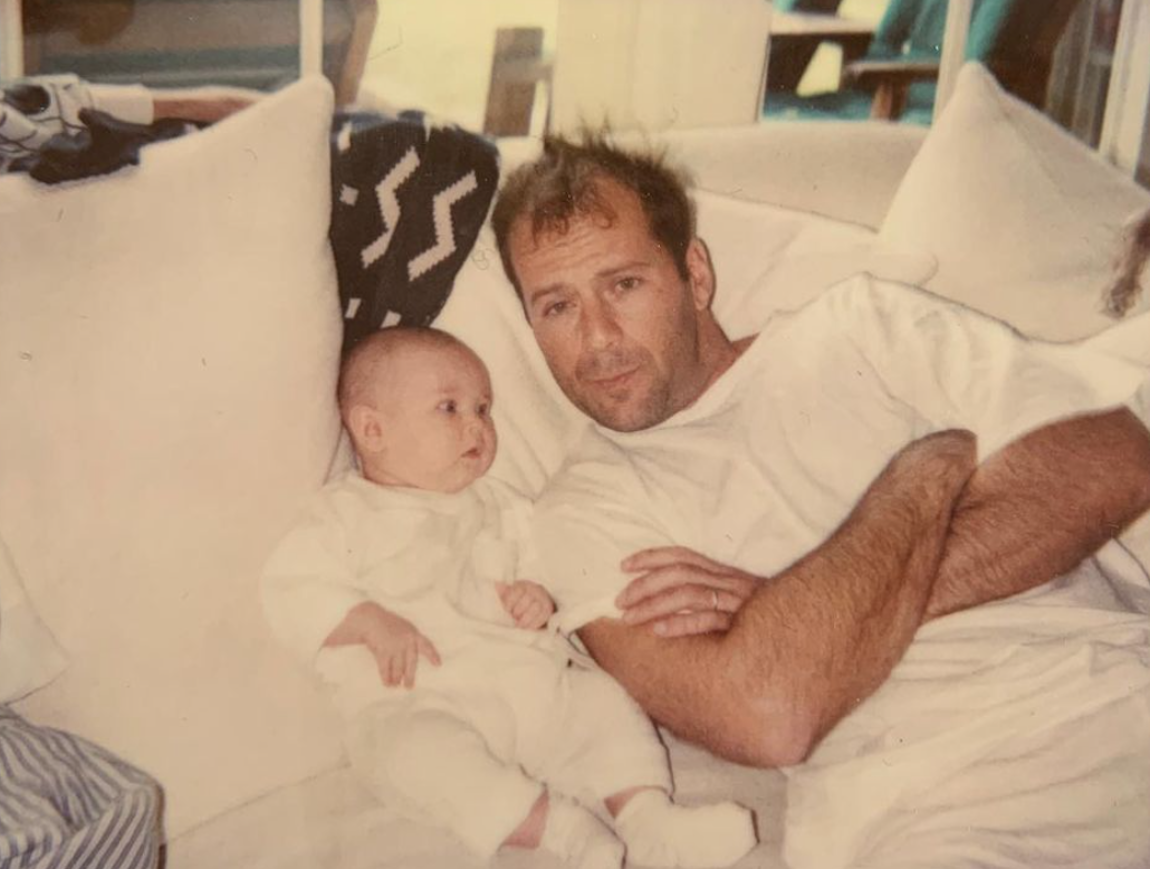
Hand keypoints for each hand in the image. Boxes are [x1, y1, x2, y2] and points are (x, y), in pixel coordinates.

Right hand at [323, 601, 440, 687]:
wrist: (370, 618)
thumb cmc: (387, 624)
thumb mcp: (403, 627)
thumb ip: (409, 640)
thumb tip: (410, 661)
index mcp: (413, 633)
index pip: (426, 645)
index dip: (433, 655)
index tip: (438, 664)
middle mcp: (407, 640)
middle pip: (411, 663)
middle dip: (410, 676)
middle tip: (409, 687)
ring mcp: (396, 646)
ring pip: (398, 668)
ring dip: (396, 678)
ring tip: (395, 685)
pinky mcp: (384, 651)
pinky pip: (386, 668)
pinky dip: (386, 677)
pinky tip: (387, 683)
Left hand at [496, 580, 555, 629]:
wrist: (537, 603)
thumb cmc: (519, 601)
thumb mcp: (510, 595)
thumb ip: (504, 592)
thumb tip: (497, 584)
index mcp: (524, 585)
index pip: (517, 591)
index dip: (510, 602)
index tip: (507, 609)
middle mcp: (535, 590)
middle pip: (527, 599)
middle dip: (518, 612)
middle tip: (514, 617)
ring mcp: (543, 599)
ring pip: (536, 608)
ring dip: (526, 619)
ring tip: (520, 624)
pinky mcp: (548, 609)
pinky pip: (543, 617)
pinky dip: (534, 624)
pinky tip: (528, 627)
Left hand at [616, 547, 759, 637]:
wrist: (807, 629)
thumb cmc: (763, 619)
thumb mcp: (735, 599)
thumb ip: (708, 593)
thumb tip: (667, 598)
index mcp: (723, 573)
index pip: (682, 556)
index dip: (652, 557)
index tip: (623, 565)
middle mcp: (728, 582)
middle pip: (679, 574)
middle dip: (644, 584)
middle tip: (618, 600)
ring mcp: (737, 602)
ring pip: (688, 594)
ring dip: (653, 605)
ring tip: (629, 618)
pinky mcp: (743, 624)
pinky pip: (709, 620)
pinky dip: (681, 624)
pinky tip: (659, 632)